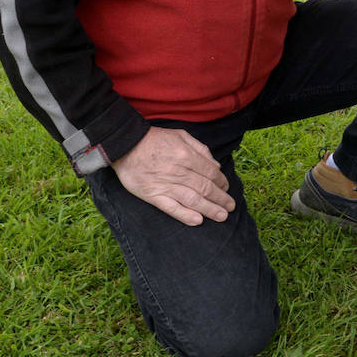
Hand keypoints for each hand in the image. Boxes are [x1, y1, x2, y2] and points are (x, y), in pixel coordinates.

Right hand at [110, 126, 235, 225]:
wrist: (126, 145)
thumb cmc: (155, 139)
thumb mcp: (181, 135)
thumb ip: (200, 149)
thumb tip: (215, 165)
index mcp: (187, 156)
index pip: (211, 173)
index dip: (222, 182)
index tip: (227, 188)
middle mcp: (179, 172)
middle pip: (205, 188)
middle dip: (221, 198)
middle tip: (230, 206)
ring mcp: (166, 185)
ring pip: (193, 200)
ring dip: (210, 209)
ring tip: (222, 216)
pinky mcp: (153, 196)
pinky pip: (171, 208)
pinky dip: (185, 215)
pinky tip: (198, 221)